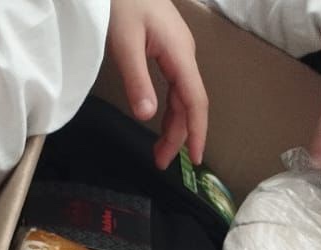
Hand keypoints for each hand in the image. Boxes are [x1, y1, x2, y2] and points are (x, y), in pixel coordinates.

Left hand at [107, 0, 207, 168]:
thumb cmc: (122, 1)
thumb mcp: (124, 41)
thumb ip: (136, 79)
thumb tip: (146, 117)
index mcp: (179, 53)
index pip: (195, 101)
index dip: (197, 133)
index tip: (194, 161)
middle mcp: (184, 54)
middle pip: (189, 103)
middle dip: (179, 136)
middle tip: (161, 162)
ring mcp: (177, 51)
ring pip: (182, 96)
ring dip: (174, 125)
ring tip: (159, 150)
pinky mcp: (168, 49)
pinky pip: (175, 85)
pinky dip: (170, 108)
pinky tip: (161, 119)